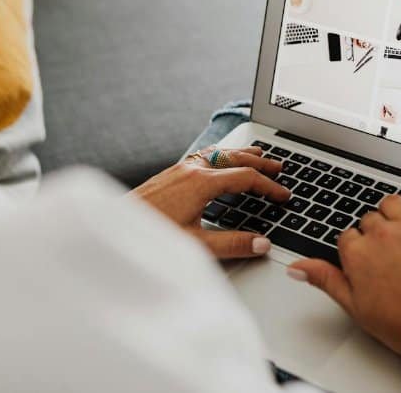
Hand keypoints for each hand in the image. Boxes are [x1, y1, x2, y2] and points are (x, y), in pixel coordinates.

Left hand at [132, 146, 288, 258]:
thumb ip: (232, 244)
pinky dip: (219, 155)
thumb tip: (261, 244)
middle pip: (234, 159)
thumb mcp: (196, 245)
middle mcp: (190, 170)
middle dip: (259, 162)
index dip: (269, 186)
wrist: (116, 226)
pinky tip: (217, 160)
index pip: (245, 178)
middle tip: (279, 166)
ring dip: (239, 155)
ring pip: (217, 154)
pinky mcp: (169, 174)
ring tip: (256, 154)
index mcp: (201, 183)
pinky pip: (202, 156)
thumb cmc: (152, 236)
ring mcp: (178, 169)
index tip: (284, 194)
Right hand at [287, 149, 400, 353]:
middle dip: (377, 237)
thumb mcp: (356, 308)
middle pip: (370, 220)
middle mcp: (382, 234)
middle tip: (392, 262)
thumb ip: (325, 280)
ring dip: (394, 214)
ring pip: (393, 204)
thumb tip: (296, 268)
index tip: (370, 267)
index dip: (359, 253)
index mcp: (358, 254)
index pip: (349, 237)